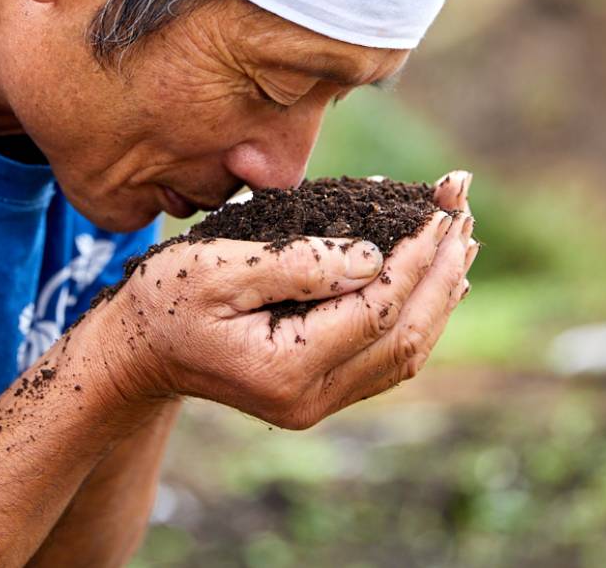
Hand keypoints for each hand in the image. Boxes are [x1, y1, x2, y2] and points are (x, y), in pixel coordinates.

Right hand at [97, 204, 478, 429]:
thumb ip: (297, 264)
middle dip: (442, 268)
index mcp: (286, 365)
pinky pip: (385, 354)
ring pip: (403, 350)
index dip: (416, 256)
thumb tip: (373, 256)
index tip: (439, 205)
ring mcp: (318, 399)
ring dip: (439, 292)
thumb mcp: (218, 268)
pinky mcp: (318, 388)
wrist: (142, 350)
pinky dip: (417, 313)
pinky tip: (434, 282)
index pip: (377, 307)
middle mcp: (311, 396)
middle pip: (404, 335)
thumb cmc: (169, 298)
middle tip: (463, 207)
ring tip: (462, 238)